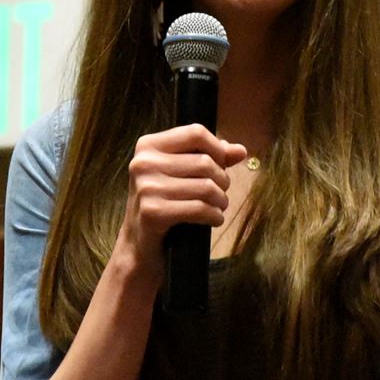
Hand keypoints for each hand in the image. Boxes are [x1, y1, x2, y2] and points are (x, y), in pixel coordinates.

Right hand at [113, 125, 249, 271]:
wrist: (140, 245)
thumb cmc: (164, 204)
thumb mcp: (182, 175)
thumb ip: (210, 158)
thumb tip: (240, 151)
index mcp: (148, 145)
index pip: (196, 133)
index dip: (218, 149)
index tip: (222, 166)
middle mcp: (143, 163)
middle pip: (205, 162)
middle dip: (222, 180)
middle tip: (220, 194)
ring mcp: (146, 188)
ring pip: (206, 187)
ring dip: (220, 201)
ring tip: (218, 208)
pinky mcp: (153, 212)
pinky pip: (199, 209)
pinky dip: (214, 216)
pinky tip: (213, 220)